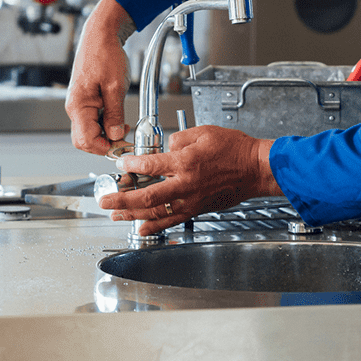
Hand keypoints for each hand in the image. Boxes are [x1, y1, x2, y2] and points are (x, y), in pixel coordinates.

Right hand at [65, 0, 134, 155]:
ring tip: (123, 126)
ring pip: (90, 132)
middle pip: (84, 140)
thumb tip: (116, 135)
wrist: (101, 35)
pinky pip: (93, 122)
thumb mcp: (116, 86)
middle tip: (124, 137)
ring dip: (106, 134)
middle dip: (105, 143)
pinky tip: (118, 119)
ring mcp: (80, 105)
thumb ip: (115, 113)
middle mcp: (75, 108)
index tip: (123, 143)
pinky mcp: (86, 102)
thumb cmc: (105, 54)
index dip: (105, 147)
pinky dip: (106, 125)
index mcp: (78, 106)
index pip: (85, 140)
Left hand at [98, 126, 282, 235]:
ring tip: (116, 214)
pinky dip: (155, 226)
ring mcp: (191, 200)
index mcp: (186, 162)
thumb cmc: (235, 150)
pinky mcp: (198, 209)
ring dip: (132, 215)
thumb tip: (165, 148)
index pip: (150, 165)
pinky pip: (172, 220)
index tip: (121, 164)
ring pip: (156, 213)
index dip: (131, 164)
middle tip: (105, 199)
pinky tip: (141, 228)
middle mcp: (186, 184)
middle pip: (146, 197)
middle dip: (121, 199)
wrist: (256, 169)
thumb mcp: (204, 132)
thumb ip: (179, 139)